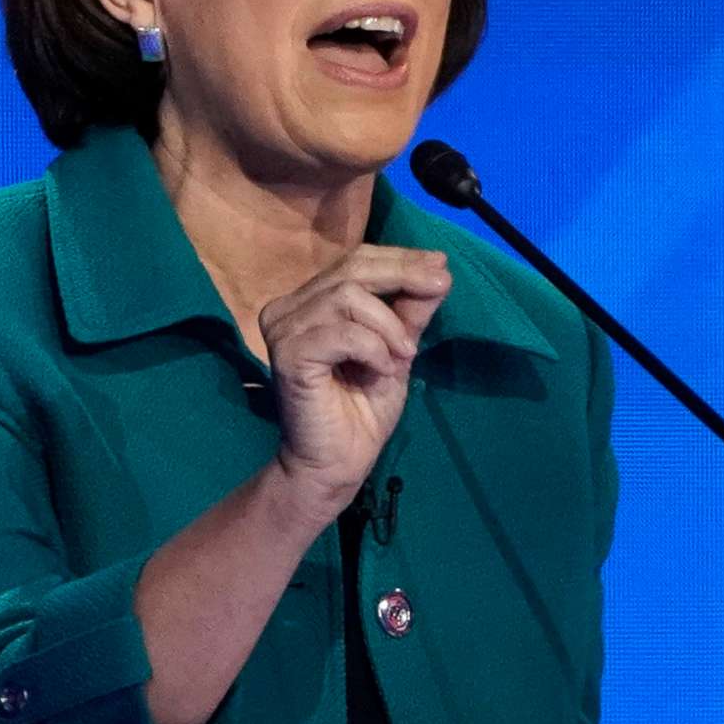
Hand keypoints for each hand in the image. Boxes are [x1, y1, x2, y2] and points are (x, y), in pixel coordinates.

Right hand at [259, 245, 449, 523]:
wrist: (337, 464)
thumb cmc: (361, 410)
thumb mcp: (397, 350)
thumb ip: (410, 311)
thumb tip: (439, 268)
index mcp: (309, 302)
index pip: (355, 261)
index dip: (399, 259)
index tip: (440, 265)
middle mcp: (288, 309)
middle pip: (351, 269)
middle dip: (402, 274)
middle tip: (438, 286)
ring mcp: (283, 330)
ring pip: (348, 297)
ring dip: (388, 326)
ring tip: (403, 357)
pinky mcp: (288, 355)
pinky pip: (343, 333)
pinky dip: (373, 348)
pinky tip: (384, 371)